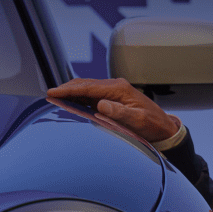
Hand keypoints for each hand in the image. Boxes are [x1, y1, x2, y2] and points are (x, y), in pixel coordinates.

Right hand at [46, 78, 178, 141]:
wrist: (163, 127)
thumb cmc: (153, 124)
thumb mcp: (139, 120)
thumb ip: (121, 112)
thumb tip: (101, 104)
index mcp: (119, 89)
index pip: (89, 87)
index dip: (69, 90)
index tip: (53, 92)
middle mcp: (115, 87)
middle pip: (85, 84)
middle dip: (66, 89)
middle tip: (49, 95)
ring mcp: (113, 92)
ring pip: (87, 89)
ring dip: (71, 92)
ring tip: (55, 97)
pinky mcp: (113, 99)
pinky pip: (92, 95)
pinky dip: (79, 97)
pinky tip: (70, 102)